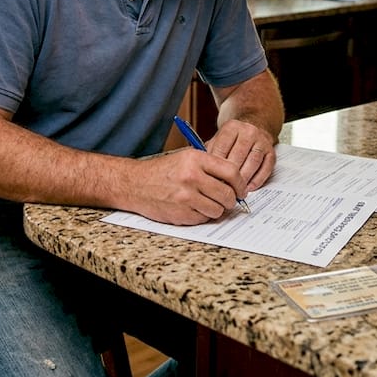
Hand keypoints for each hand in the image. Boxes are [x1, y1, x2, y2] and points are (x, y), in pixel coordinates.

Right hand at [127, 148, 248, 224]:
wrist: (135, 184)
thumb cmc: (162, 171)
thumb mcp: (186, 158)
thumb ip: (210, 166)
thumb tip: (235, 182)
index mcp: (195, 159)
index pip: (232, 172)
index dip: (240, 184)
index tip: (241, 190)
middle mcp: (191, 177)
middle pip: (227, 194)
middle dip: (230, 200)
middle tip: (227, 200)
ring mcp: (186, 197)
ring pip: (218, 210)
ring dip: (216, 209)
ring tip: (206, 203)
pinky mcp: (181, 213)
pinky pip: (204, 218)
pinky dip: (202, 215)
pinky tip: (192, 207)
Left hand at [204, 119, 275, 191]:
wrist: (255, 125)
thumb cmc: (232, 138)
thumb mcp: (219, 139)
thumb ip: (210, 152)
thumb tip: (203, 171)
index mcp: (232, 127)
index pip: (222, 148)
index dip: (215, 166)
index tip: (210, 180)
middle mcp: (248, 131)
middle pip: (238, 156)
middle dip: (229, 175)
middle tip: (222, 189)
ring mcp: (262, 141)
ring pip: (253, 162)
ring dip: (244, 179)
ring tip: (235, 191)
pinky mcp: (272, 151)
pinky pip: (266, 168)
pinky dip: (257, 180)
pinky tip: (249, 188)